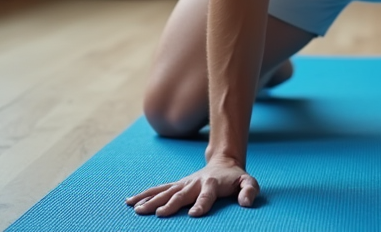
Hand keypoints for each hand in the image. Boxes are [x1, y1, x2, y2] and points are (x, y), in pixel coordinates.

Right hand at [125, 160, 258, 217]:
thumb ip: (249, 191)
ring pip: (165, 192)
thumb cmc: (235, 179)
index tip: (194, 215)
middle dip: (170, 204)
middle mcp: (194, 183)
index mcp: (212, 184)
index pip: (207, 196)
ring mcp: (183, 184)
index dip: (202, 205)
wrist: (223, 163)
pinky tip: (131, 202)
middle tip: (159, 214)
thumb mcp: (248, 182)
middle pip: (181, 194)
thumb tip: (247, 203)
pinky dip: (144, 195)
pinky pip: (158, 190)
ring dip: (151, 200)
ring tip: (137, 209)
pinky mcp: (176, 185)